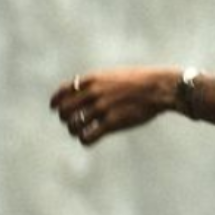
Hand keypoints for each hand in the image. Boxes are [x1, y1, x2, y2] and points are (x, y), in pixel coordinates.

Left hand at [50, 67, 179, 146]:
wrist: (159, 87)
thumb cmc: (139, 80)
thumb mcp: (113, 75)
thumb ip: (96, 83)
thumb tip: (80, 92)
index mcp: (93, 79)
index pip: (62, 92)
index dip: (56, 102)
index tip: (56, 109)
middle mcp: (93, 93)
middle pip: (64, 112)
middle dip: (67, 119)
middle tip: (75, 122)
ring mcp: (101, 108)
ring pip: (73, 126)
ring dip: (76, 131)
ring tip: (84, 131)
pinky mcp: (111, 123)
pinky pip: (87, 137)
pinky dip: (86, 140)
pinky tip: (92, 137)